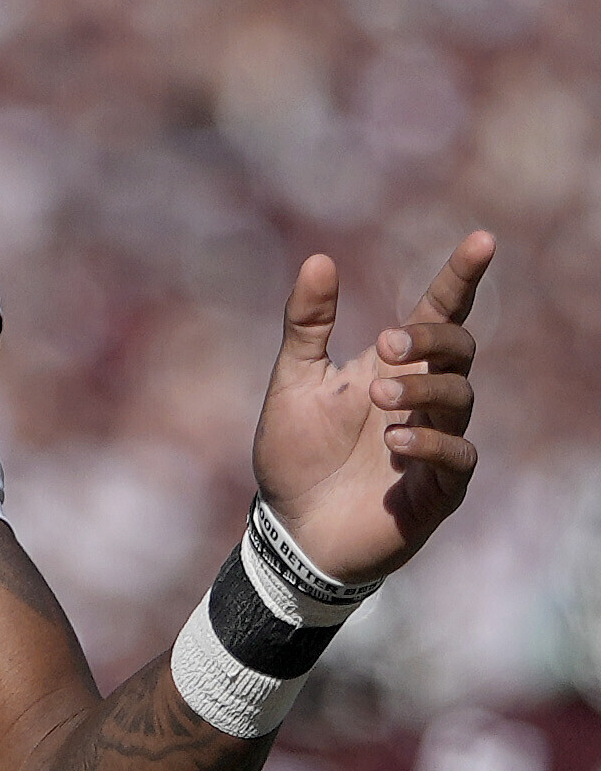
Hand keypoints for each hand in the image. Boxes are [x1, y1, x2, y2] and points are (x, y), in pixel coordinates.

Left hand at [252, 231, 494, 586]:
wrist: (289, 530)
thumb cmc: (295, 456)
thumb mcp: (292, 383)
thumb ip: (306, 325)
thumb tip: (319, 259)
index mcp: (393, 368)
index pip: (440, 313)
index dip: (461, 277)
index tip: (481, 239)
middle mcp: (423, 399)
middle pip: (460, 350)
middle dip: (433, 339)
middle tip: (387, 345)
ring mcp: (436, 441)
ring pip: (461, 397)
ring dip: (423, 390)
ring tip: (378, 399)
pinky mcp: (439, 488)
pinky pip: (459, 456)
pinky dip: (432, 441)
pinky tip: (396, 440)